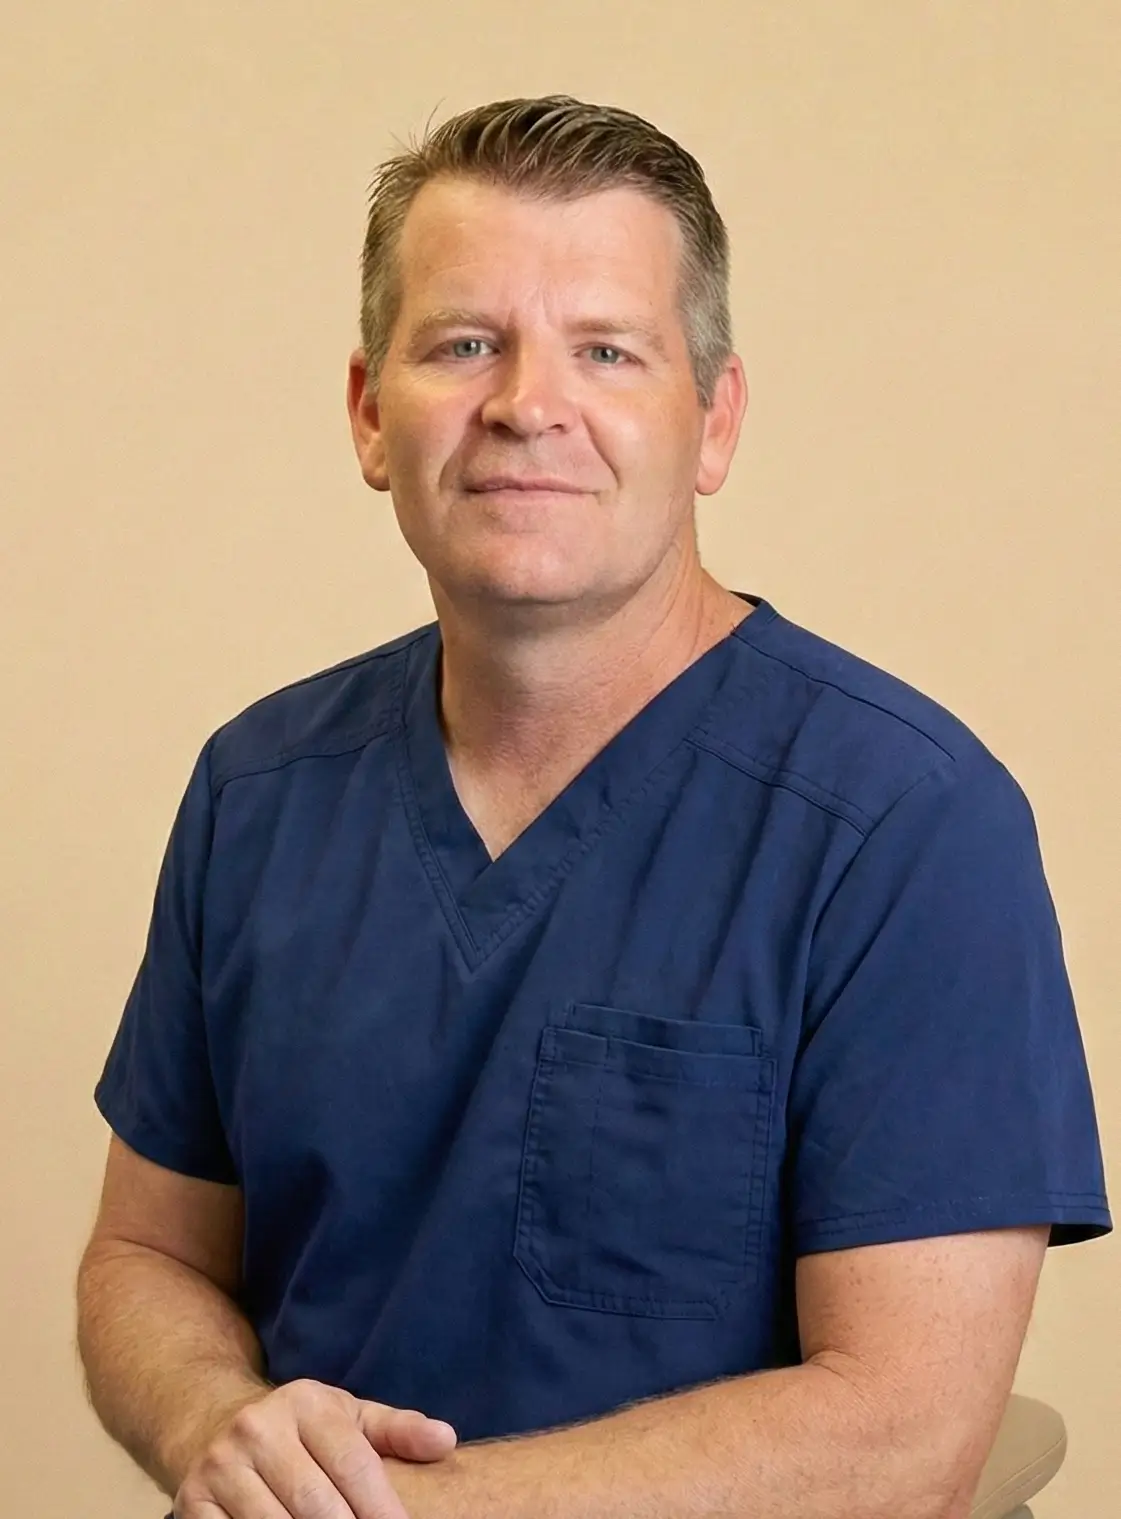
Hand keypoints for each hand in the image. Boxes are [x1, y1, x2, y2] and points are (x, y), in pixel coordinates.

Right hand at [173, 1378, 456, 1517]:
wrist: (211, 1424)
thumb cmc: (300, 1431)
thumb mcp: (349, 1417)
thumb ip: (399, 1430)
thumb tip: (446, 1440)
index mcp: (305, 1403)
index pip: (353, 1464)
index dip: (383, 1508)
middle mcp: (258, 1429)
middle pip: (316, 1504)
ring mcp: (221, 1468)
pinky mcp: (193, 1504)